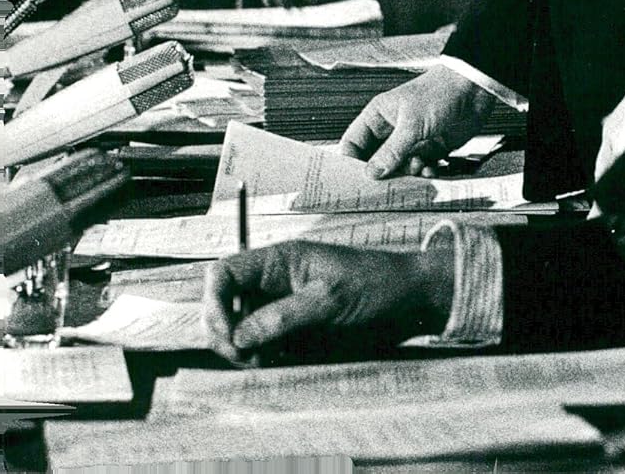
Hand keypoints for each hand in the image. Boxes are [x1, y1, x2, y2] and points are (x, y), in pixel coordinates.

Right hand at [203, 240, 453, 364]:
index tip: (228, 335)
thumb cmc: (374, 286)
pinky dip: (259, 358)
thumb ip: (282, 317)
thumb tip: (238, 336)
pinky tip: (278, 363)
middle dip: (225, 332)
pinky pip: (259, 345)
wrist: (409, 300)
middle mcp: (273, 281)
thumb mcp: (330, 300)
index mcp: (279, 260)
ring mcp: (280, 306)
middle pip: (223, 305)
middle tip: (248, 357)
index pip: (224, 273)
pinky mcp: (290, 329)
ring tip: (267, 362)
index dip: (215, 303)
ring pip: (238, 329)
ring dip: (242, 350)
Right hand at [339, 65, 496, 177]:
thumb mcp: (412, 123)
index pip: (354, 142)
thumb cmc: (440, 94)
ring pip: (398, 168)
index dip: (350, 162)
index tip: (352, 183)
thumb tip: (371, 174)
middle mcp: (393, 129)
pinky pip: (420, 169)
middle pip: (375, 160)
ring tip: (418, 167)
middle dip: (381, 174)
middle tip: (386, 187)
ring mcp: (411, 140)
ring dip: (406, 173)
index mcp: (379, 116)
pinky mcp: (430, 149)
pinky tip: (432, 168)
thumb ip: (391, 151)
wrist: (475, 90)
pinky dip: (424, 173)